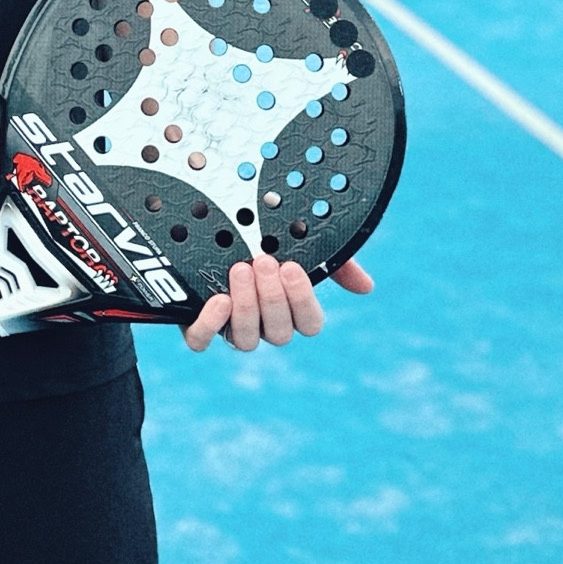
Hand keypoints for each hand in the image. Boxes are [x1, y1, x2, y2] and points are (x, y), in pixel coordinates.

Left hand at [183, 254, 372, 352]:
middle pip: (279, 333)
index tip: (292, 268)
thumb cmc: (259, 235)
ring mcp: (229, 326)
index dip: (302, 301)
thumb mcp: (298, 240)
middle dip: (273, 298)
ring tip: (239, 271)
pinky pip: (202, 341)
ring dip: (246, 307)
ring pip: (246, 340)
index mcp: (289, 307)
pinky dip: (210, 325)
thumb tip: (366, 287)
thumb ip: (333, 261)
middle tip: (263, 262)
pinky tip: (217, 301)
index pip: (309, 324)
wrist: (206, 222)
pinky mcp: (197, 323)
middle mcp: (262, 322)